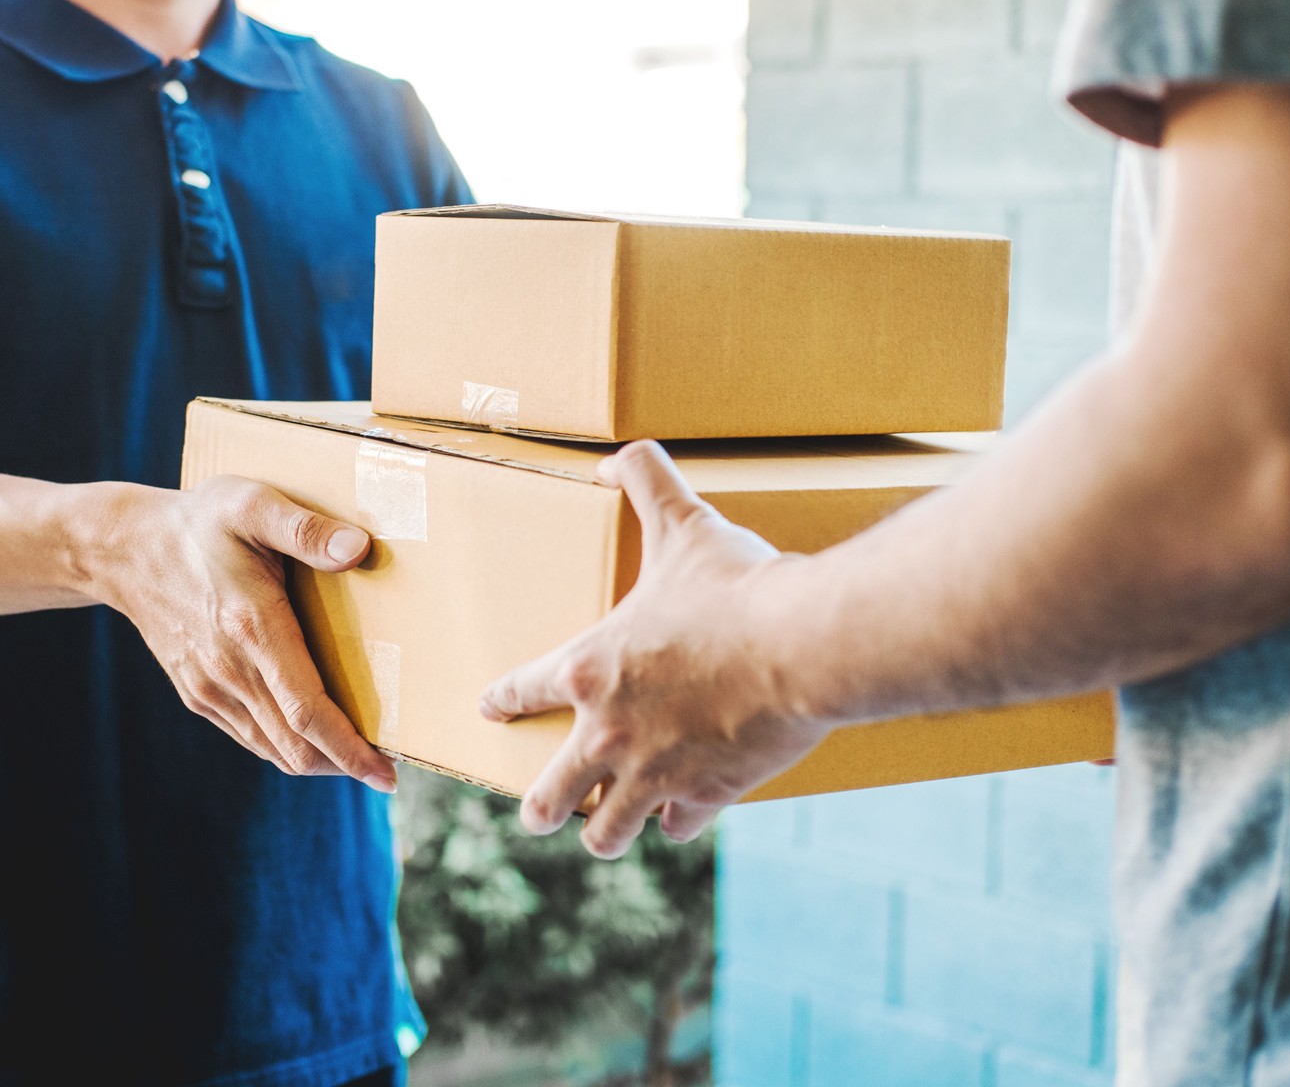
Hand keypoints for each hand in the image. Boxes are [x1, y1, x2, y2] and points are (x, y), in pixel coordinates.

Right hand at [91, 474, 395, 791]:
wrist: (124, 549)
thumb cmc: (199, 523)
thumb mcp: (253, 505)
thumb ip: (306, 529)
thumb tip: (359, 549)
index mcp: (252, 628)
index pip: (308, 712)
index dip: (350, 749)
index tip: (386, 774)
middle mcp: (229, 670)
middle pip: (295, 745)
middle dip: (344, 764)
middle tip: (385, 770)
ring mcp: (209, 688)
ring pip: (272, 749)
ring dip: (317, 760)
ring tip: (357, 757)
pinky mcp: (197, 693)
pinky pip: (249, 736)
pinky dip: (285, 746)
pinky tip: (310, 737)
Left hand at [479, 441, 832, 857]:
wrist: (800, 645)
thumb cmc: (737, 587)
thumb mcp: (685, 524)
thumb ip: (646, 482)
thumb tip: (614, 457)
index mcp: (591, 668)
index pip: (523, 690)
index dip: (503, 700)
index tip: (489, 709)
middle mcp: (610, 733)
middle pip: (550, 794)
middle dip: (541, 806)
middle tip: (539, 810)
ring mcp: (655, 773)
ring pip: (605, 831)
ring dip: (603, 829)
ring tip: (600, 830)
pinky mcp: (705, 795)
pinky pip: (675, 826)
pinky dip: (676, 821)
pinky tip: (678, 816)